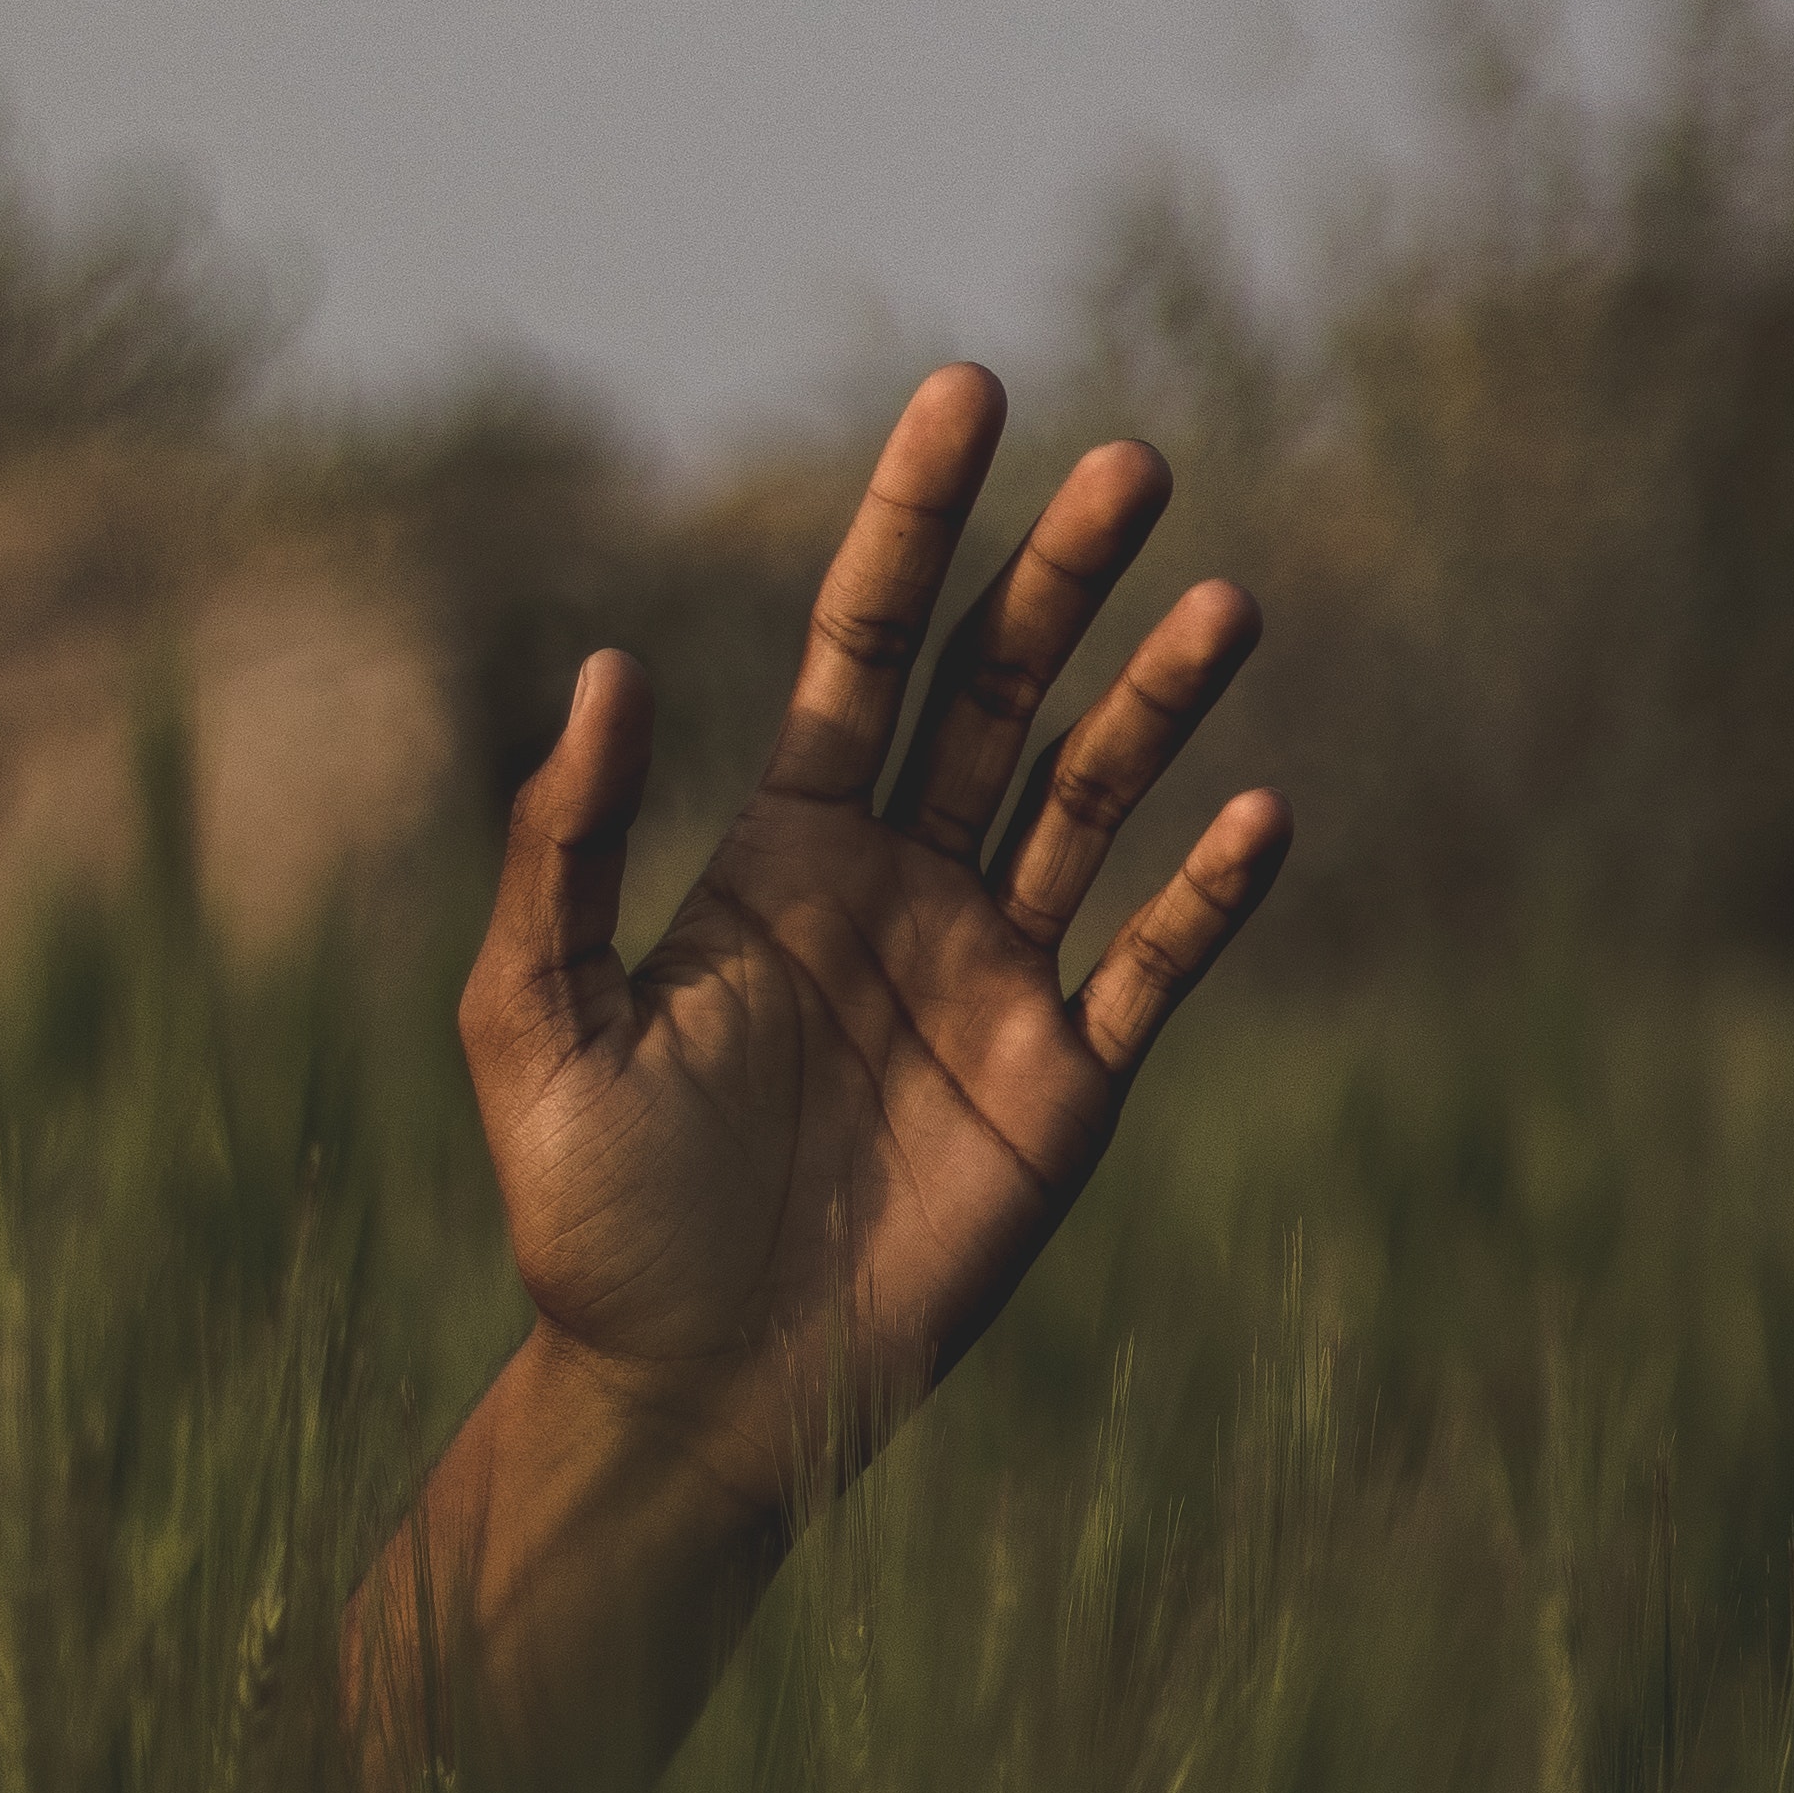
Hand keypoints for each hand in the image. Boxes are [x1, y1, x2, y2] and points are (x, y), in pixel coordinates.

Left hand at [458, 365, 1287, 1519]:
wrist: (687, 1401)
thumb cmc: (591, 1225)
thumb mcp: (532, 1022)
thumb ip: (562, 849)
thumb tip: (613, 666)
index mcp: (784, 852)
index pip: (867, 643)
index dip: (916, 517)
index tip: (971, 391)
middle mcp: (904, 890)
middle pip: (1001, 688)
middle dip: (1065, 573)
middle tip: (1134, 462)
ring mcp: (995, 981)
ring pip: (1094, 798)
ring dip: (1161, 700)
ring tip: (1231, 598)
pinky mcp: (1066, 1088)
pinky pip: (1154, 967)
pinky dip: (1211, 894)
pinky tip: (1262, 813)